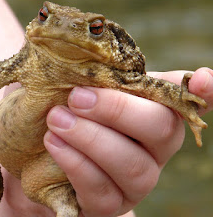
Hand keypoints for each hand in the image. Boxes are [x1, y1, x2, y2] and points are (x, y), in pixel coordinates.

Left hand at [43, 68, 212, 216]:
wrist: (51, 154)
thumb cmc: (72, 113)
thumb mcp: (80, 89)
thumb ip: (90, 72)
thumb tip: (65, 46)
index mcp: (154, 111)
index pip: (188, 100)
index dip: (206, 92)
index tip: (203, 79)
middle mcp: (156, 147)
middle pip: (161, 128)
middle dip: (116, 110)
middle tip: (76, 97)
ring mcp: (137, 180)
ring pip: (132, 164)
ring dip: (90, 138)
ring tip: (57, 119)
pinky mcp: (112, 203)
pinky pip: (101, 189)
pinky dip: (75, 163)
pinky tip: (54, 142)